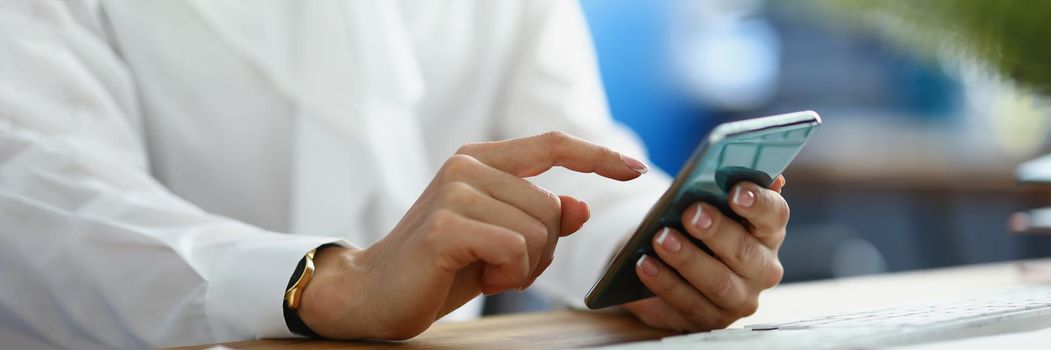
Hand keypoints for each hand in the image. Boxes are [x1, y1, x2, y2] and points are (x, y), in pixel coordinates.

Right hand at [298, 132, 647, 338]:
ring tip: (481, 270)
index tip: (635, 169)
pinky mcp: (447, 225)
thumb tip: (582, 207)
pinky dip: (508, 275)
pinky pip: (517, 250)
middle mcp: (467, 166)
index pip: (552, 146)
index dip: (598, 156)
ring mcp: (455, 192)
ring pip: (539, 231)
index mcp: (480, 161)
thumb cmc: (438, 267)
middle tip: (498, 266)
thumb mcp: (498, 241)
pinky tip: (476, 277)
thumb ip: (538, 219)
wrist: (374, 294)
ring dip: (522, 267)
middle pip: (552, 208)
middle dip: (540, 251)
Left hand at [624, 176, 787, 331]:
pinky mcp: (709, 320)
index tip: (735, 191)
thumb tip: (743, 168)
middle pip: (744, 252)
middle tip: (690, 213)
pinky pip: (688, 306)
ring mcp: (738, 299)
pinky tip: (645, 264)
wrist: (667, 257)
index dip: (758, 203)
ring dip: (688, 260)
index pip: (775, 214)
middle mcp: (761, 269)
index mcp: (768, 231)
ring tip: (661, 238)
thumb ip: (721, 185)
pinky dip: (665, 284)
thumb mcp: (704, 201)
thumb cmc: (693, 222)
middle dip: (716, 231)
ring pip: (718, 284)